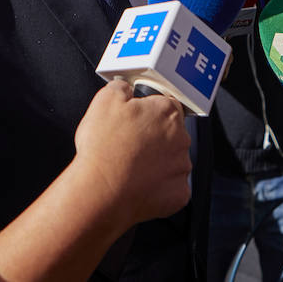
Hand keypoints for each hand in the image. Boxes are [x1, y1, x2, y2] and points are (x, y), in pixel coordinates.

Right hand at [72, 80, 190, 226]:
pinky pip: (171, 187)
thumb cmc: (103, 149)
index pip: (166, 104)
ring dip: (156, 162)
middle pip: (171, 133)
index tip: (136, 120)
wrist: (100, 192)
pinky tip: (138, 184)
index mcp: (167, 113)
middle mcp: (181, 139)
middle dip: (153, 137)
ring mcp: (182, 169)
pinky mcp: (179, 194)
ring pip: (172, 160)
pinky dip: (158, 187)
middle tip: (128, 144)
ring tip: (129, 166)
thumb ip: (121, 87)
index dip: (148, 112)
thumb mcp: (104, 100)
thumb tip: (126, 89)